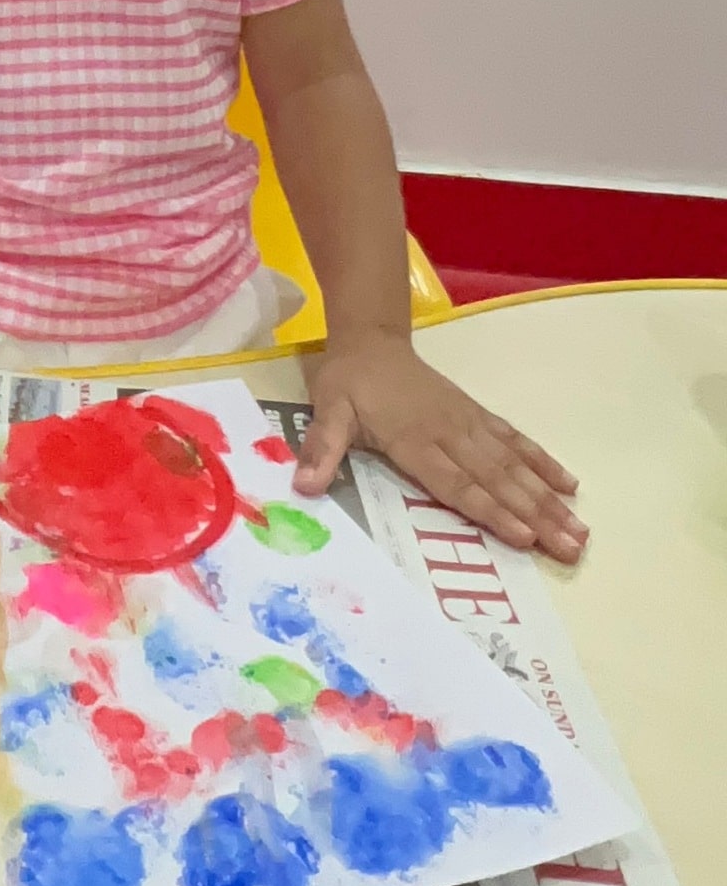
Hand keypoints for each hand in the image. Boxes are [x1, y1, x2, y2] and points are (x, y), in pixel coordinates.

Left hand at [295, 329, 585, 563]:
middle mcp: (451, 434)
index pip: (458, 483)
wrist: (371, 338)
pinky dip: (543, 463)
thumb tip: (304, 486)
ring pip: (515, 465)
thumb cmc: (349, 381)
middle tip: (571, 547)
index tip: (525, 536)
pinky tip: (569, 485)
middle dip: (538, 516)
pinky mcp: (477, 416)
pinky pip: (515, 441)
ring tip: (580, 529)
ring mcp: (469, 424)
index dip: (492, 511)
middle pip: (499, 481)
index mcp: (416, 439)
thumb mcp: (327, 411)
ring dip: (549, 498)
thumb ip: (321, 448)